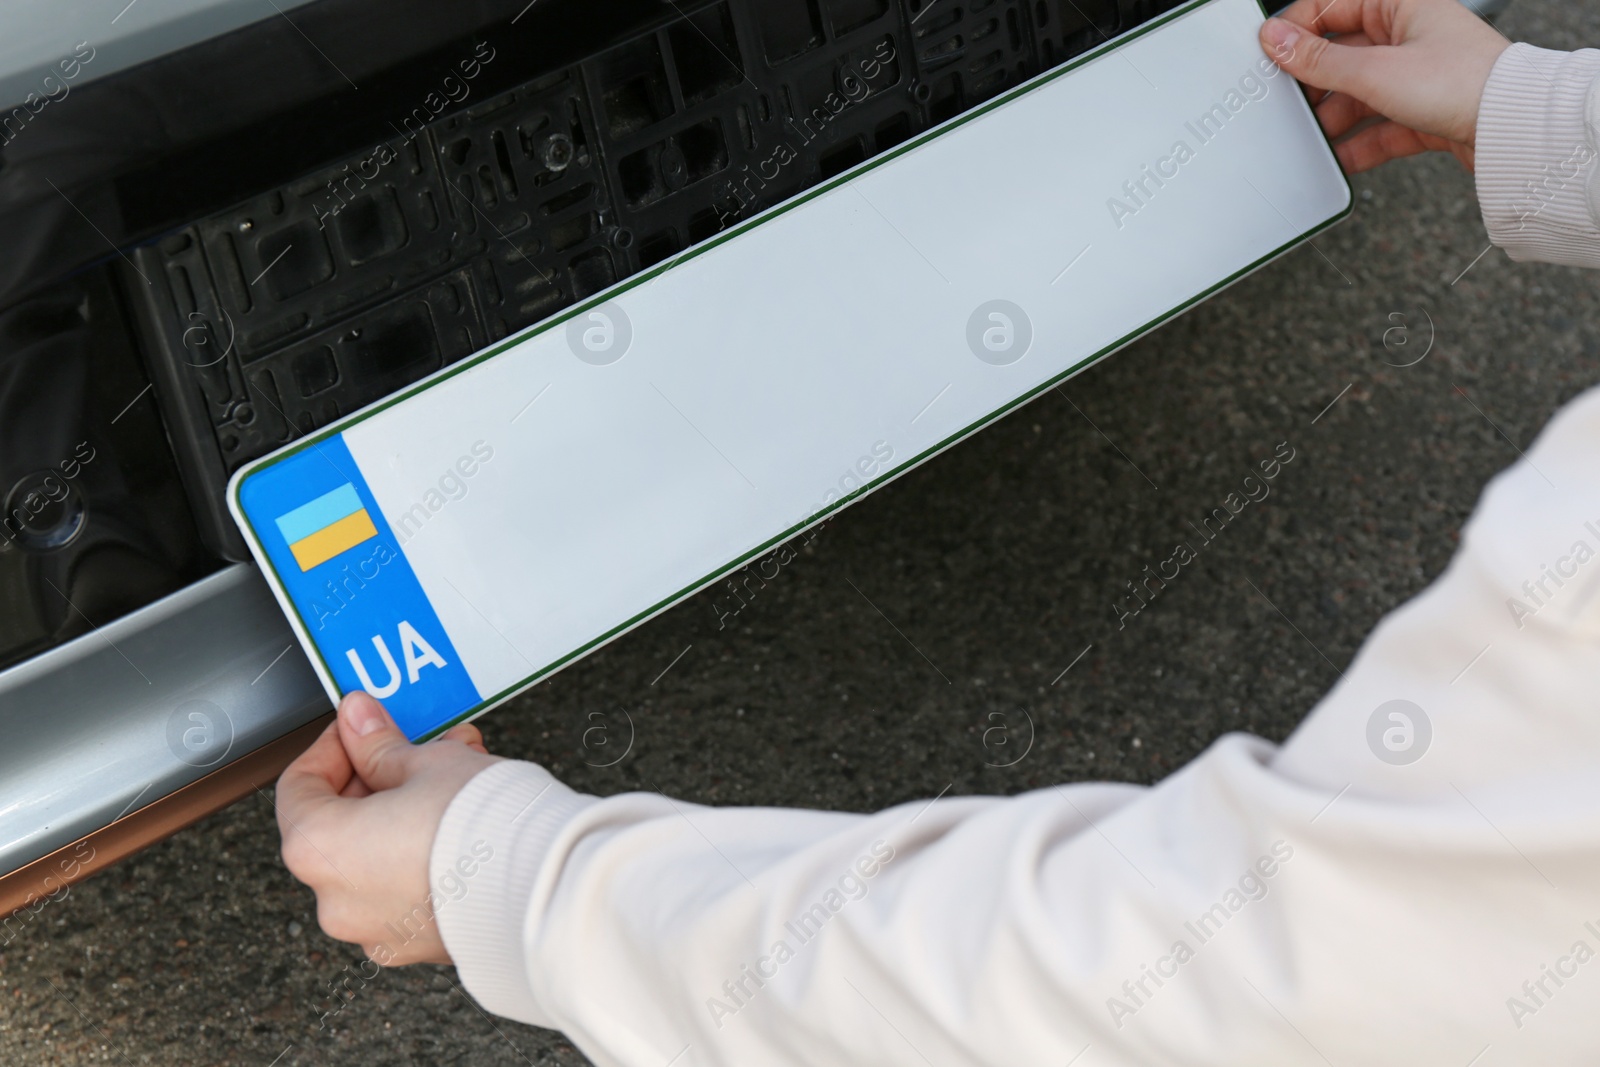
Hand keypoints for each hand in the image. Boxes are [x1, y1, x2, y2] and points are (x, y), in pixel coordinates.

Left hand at [275, 691, 498, 964]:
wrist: (543, 884)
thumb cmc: (480, 826)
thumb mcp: (427, 763)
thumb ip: (381, 745)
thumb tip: (358, 720)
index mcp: (321, 850)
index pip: (299, 788)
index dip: (331, 746)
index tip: (361, 727)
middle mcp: (337, 901)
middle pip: (339, 826)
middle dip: (380, 778)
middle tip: (416, 747)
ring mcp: (378, 930)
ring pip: (376, 858)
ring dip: (405, 812)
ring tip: (457, 773)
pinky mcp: (420, 945)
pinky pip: (406, 890)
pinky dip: (421, 854)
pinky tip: (463, 820)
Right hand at [1259, 0, 1510, 173]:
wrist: (1513, 129)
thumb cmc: (1463, 82)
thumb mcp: (1375, 70)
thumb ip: (1318, 59)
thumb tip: (1274, 38)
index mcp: (1399, 4)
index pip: (1330, 8)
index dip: (1295, 31)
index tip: (1267, 57)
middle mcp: (1407, 35)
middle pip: (1340, 57)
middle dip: (1313, 85)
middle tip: (1287, 105)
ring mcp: (1414, 76)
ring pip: (1356, 95)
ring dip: (1333, 120)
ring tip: (1312, 139)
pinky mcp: (1421, 113)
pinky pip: (1376, 128)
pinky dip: (1356, 145)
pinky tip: (1338, 160)